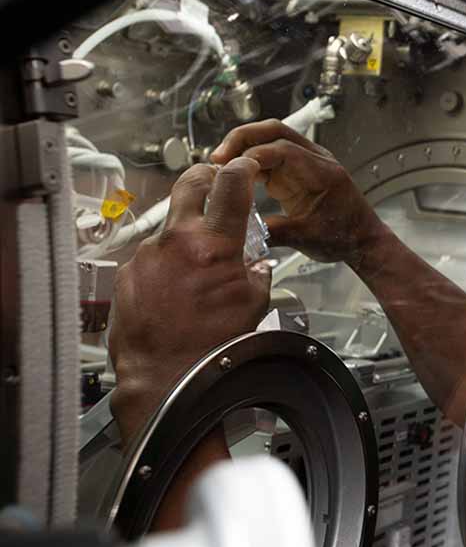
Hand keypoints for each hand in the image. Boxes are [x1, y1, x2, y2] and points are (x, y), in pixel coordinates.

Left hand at [109, 159, 271, 444]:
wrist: (167, 378)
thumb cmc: (213, 348)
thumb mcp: (254, 304)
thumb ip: (256, 273)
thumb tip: (254, 263)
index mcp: (215, 245)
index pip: (231, 185)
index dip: (241, 169)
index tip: (244, 168)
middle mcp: (177, 241)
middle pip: (189, 184)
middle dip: (205, 178)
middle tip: (214, 183)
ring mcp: (148, 256)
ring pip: (170, 228)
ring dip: (186, 236)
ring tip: (196, 268)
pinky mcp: (128, 273)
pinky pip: (152, 258)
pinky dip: (166, 266)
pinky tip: (174, 291)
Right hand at [210, 119, 383, 264]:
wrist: (363, 239)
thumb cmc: (343, 236)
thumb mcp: (307, 238)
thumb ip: (274, 231)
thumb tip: (240, 230)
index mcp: (323, 172)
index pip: (283, 150)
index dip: (252, 155)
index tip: (228, 168)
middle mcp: (315, 159)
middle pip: (275, 132)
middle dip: (243, 138)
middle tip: (217, 157)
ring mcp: (305, 162)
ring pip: (270, 139)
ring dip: (243, 146)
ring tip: (219, 164)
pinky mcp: (296, 170)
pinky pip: (269, 155)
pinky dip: (249, 160)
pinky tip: (232, 174)